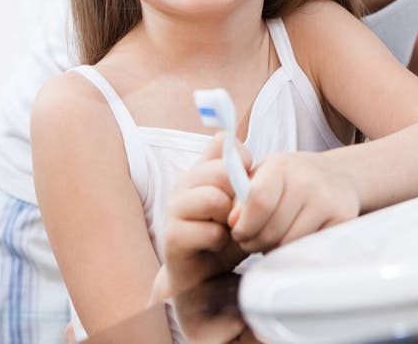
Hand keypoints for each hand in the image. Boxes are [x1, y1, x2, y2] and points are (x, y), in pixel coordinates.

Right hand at [155, 133, 250, 302]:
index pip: (225, 144)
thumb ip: (241, 175)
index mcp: (201, 168)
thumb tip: (230, 143)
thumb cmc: (226, 232)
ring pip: (214, 199)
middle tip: (235, 214)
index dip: (243, 162)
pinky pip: (211, 231)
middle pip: (222, 171)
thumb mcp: (239, 200)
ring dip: (228, 220)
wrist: (203, 274)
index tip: (246, 181)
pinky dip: (220, 241)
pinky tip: (215, 245)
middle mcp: (184, 182)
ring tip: (225, 229)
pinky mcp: (172, 236)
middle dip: (237, 196)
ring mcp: (174, 207)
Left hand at [229, 151, 359, 253]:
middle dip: (256, 243)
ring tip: (276, 237)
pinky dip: (297, 251)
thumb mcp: (262, 177)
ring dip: (275, 249)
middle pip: (271, 231)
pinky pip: (308, 250)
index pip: (258, 202)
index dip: (244, 225)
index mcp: (281, 165)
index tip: (240, 232)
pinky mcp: (342, 219)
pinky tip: (297, 237)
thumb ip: (241, 197)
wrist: (336, 176)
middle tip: (256, 240)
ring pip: (288, 245)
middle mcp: (307, 180)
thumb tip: (234, 223)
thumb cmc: (290, 180)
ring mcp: (327, 200)